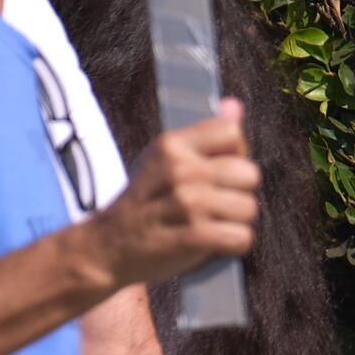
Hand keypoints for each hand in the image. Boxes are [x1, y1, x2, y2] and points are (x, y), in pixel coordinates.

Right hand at [88, 102, 257, 289]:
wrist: (105, 249)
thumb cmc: (143, 203)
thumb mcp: (162, 161)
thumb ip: (204, 136)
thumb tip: (234, 106)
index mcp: (171, 145)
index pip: (232, 133)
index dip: (234, 155)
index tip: (217, 173)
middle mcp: (179, 169)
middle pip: (249, 173)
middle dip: (239, 192)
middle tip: (215, 204)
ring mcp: (186, 203)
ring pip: (248, 207)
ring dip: (236, 222)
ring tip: (211, 224)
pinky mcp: (192, 237)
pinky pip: (241, 237)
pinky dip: (233, 245)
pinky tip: (214, 243)